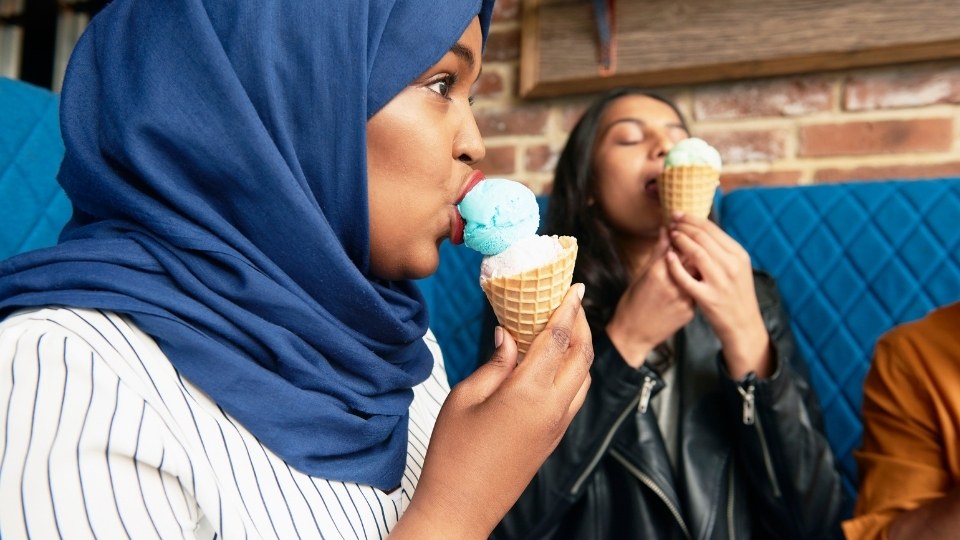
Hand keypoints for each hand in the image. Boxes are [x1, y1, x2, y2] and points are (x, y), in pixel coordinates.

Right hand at [393, 284, 592, 538]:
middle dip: (582, 323)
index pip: (559, 338)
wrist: (462, 506)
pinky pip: (576, 397)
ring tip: (565, 328)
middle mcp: (553, 409)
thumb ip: (495, 364)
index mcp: (529, 393)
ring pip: (585, 377)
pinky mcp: (554, 439)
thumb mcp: (465, 398)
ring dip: (581, 349)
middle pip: (582, 355)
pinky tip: (554, 363)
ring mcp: (558, 426)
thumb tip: (511, 336)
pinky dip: (575, 372)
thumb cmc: (453, 452)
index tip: (575, 286)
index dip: (569, 308)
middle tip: (571, 301)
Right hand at [606, 228, 694, 367]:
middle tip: (692, 241)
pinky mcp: (691, 311)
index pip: (679, 245)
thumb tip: (666, 230)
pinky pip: (698, 291)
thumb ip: (657, 252)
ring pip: (699, 275)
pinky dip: (698, 283)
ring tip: (693, 261)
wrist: (633, 335)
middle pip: (693, 258)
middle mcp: (673, 285)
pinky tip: (695, 280)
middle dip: (694, 247)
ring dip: (699, 265)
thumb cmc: (632, 302)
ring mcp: (684, 300)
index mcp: (657, 273)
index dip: (683, 235)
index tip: (682, 228)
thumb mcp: (641, 274)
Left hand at [665, 212, 770, 378]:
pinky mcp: (708, 298)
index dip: (692, 219)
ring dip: (679, 240)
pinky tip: (667, 257)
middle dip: (683, 226)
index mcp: (739, 255)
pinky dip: (675, 265)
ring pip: (696, 252)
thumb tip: (702, 230)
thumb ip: (722, 250)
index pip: (712, 229)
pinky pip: (686, 278)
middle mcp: (731, 266)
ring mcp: (720, 282)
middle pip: (702, 237)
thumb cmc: (736, 294)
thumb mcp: (737, 268)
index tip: (679, 214)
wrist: (743, 325)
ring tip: (670, 235)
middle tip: (671, 221)